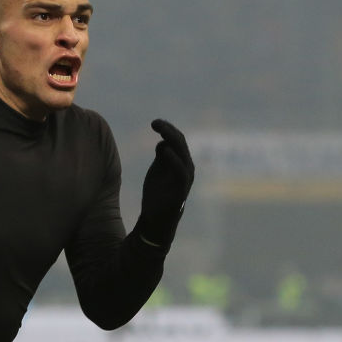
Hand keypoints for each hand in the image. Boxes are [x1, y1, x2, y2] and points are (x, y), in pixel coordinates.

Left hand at [137, 119, 193, 248]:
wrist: (156, 219)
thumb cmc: (157, 194)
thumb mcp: (157, 171)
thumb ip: (161, 157)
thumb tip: (162, 143)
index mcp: (181, 161)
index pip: (177, 140)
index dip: (167, 129)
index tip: (154, 122)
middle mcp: (187, 167)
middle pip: (180, 143)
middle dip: (168, 130)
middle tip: (155, 122)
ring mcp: (186, 178)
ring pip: (182, 154)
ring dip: (172, 140)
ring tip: (160, 130)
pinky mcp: (181, 189)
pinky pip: (181, 171)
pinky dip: (174, 160)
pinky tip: (164, 150)